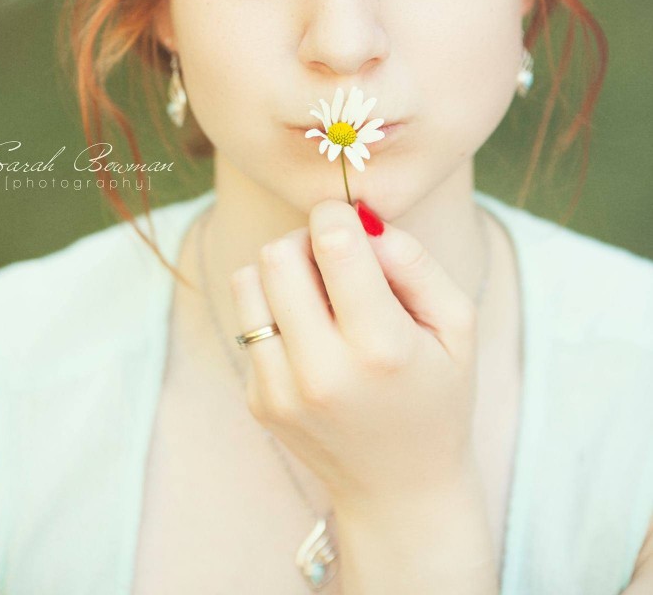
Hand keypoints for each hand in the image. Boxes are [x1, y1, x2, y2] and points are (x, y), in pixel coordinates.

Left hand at [229, 198, 480, 511]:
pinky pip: (248, 320)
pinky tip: (311, 338)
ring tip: (318, 295)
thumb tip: (358, 220)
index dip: (336, 215)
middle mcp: (322, 371)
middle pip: (277, 255)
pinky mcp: (258, 401)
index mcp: (381, 347)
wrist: (401, 488)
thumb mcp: (455, 323)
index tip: (349, 225)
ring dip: (281, 273)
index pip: (332, 243)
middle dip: (305, 240)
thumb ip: (412, 259)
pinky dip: (275, 312)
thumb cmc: (437, 393)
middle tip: (333, 261)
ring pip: (248, 280)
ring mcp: (281, 391)